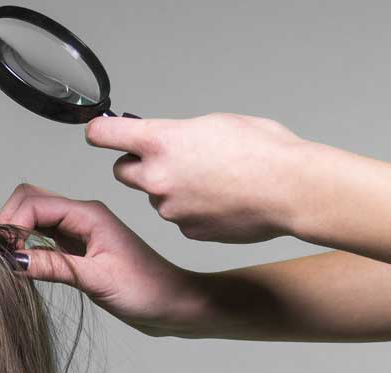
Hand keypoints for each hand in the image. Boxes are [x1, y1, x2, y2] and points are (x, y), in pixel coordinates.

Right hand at [0, 183, 206, 336]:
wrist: (174, 305)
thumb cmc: (147, 291)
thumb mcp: (98, 280)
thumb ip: (55, 266)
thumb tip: (14, 258)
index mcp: (89, 215)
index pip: (34, 202)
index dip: (11, 223)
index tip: (3, 253)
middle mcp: (82, 217)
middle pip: (29, 201)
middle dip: (9, 222)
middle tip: (2, 256)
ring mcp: (79, 232)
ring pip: (34, 218)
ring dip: (16, 234)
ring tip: (9, 262)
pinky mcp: (77, 249)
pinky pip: (43, 237)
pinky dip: (27, 246)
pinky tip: (25, 266)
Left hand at [86, 112, 314, 243]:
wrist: (290, 190)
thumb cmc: (263, 150)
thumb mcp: (214, 123)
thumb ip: (180, 133)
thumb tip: (167, 138)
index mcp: (161, 141)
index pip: (104, 135)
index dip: (100, 131)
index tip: (101, 131)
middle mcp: (157, 177)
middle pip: (122, 172)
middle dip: (136, 165)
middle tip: (163, 160)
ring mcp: (169, 208)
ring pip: (155, 197)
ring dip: (170, 189)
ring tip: (210, 181)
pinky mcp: (186, 231)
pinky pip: (179, 218)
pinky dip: (192, 210)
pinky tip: (219, 202)